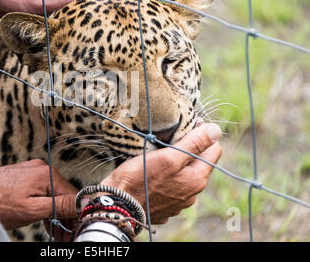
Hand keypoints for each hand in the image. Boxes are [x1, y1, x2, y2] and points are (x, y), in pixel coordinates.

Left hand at [0, 159, 76, 230]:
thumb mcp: (33, 210)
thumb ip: (60, 205)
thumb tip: (83, 202)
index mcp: (46, 173)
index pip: (73, 194)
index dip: (77, 214)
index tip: (77, 230)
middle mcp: (41, 168)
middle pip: (63, 195)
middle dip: (66, 218)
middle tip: (66, 237)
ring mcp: (32, 172)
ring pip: (52, 196)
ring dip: (56, 215)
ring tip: (57, 234)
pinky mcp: (24, 177)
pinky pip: (42, 193)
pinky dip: (45, 208)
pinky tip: (47, 223)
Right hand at [100, 123, 222, 223]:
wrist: (117, 205)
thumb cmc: (139, 178)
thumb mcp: (168, 156)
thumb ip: (194, 144)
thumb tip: (215, 130)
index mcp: (197, 179)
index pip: (214, 149)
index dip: (202, 134)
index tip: (184, 127)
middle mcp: (193, 193)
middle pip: (200, 162)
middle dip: (188, 149)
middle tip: (168, 140)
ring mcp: (180, 201)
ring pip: (185, 173)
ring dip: (177, 163)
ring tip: (158, 155)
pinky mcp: (166, 205)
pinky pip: (173, 185)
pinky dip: (167, 176)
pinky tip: (153, 172)